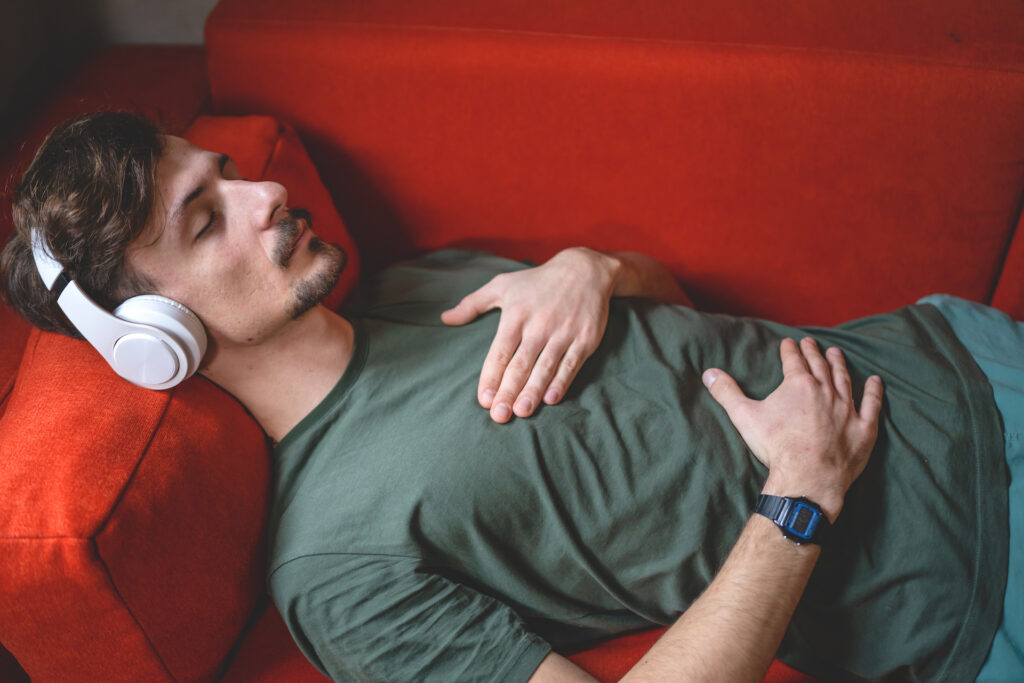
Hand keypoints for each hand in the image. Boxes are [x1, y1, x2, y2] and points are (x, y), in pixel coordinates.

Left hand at [441, 248, 617, 422]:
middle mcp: (538, 326)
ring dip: (533, 391)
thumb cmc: (537, 281)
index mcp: (516, 316)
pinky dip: (561, 382)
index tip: (484, 399)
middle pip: (520, 364)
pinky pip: (571, 364)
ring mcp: (563, 333)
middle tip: (499, 415)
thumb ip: (472, 304)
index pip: (500, 351)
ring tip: (521, 411)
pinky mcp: (585, 339)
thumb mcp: (502, 285)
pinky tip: (551, 399)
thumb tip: (445, 318)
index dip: (491, 376)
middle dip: (508, 391)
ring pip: (545, 367)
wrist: (584, 270)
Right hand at [702, 337, 883, 521]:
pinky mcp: (864, 428)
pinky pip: (871, 405)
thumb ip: (726, 392)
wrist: (807, 478)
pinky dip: (874, 392)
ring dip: (839, 365)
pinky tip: (875, 381)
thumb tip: (708, 373)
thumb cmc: (776, 447)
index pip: (794, 360)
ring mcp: (847, 409)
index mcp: (798, 384)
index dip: (790, 350)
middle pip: (820, 365)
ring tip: (836, 354)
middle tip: (811, 343)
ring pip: (844, 379)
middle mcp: (825, 390)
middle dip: (814, 352)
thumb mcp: (744, 417)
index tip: (788, 342)